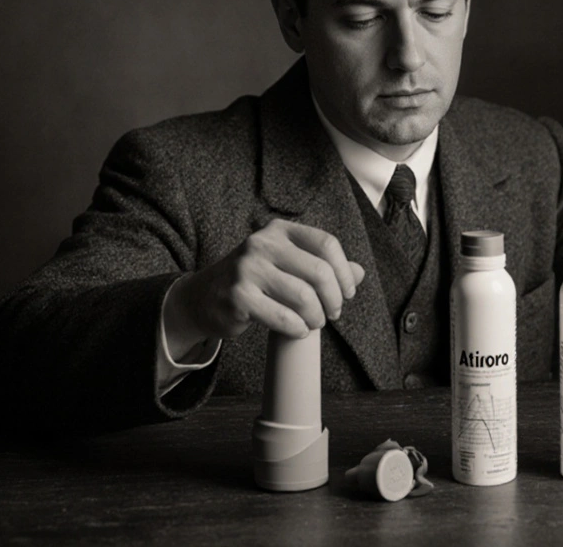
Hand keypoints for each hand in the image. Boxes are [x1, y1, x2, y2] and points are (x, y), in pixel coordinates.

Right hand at [163, 220, 365, 355]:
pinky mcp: (238, 296)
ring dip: (316, 317)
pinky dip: (297, 328)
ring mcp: (247, 268)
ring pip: (304, 297)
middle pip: (319, 272)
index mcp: (279, 231)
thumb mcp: (286, 264)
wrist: (203, 298)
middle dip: (333, 299)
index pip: (327, 244)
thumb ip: (322, 266)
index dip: (344, 272)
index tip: (347, 292)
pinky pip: (283, 317)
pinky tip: (298, 330)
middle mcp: (262, 243)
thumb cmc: (253, 281)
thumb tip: (359, 273)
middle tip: (332, 314)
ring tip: (313, 323)